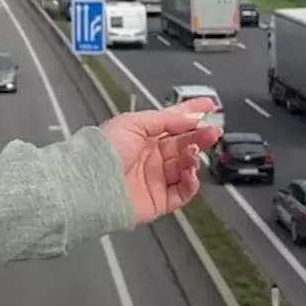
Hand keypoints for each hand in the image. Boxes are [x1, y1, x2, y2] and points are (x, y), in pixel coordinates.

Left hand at [100, 97, 222, 223]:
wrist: (92, 184)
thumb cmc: (103, 152)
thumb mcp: (134, 122)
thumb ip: (165, 119)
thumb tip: (189, 116)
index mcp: (142, 135)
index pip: (173, 122)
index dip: (191, 113)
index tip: (209, 106)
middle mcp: (150, 156)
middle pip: (183, 144)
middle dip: (199, 136)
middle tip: (213, 130)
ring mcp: (155, 178)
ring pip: (186, 167)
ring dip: (194, 157)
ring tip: (194, 151)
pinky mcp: (160, 200)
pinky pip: (183, 192)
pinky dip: (191, 183)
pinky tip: (190, 172)